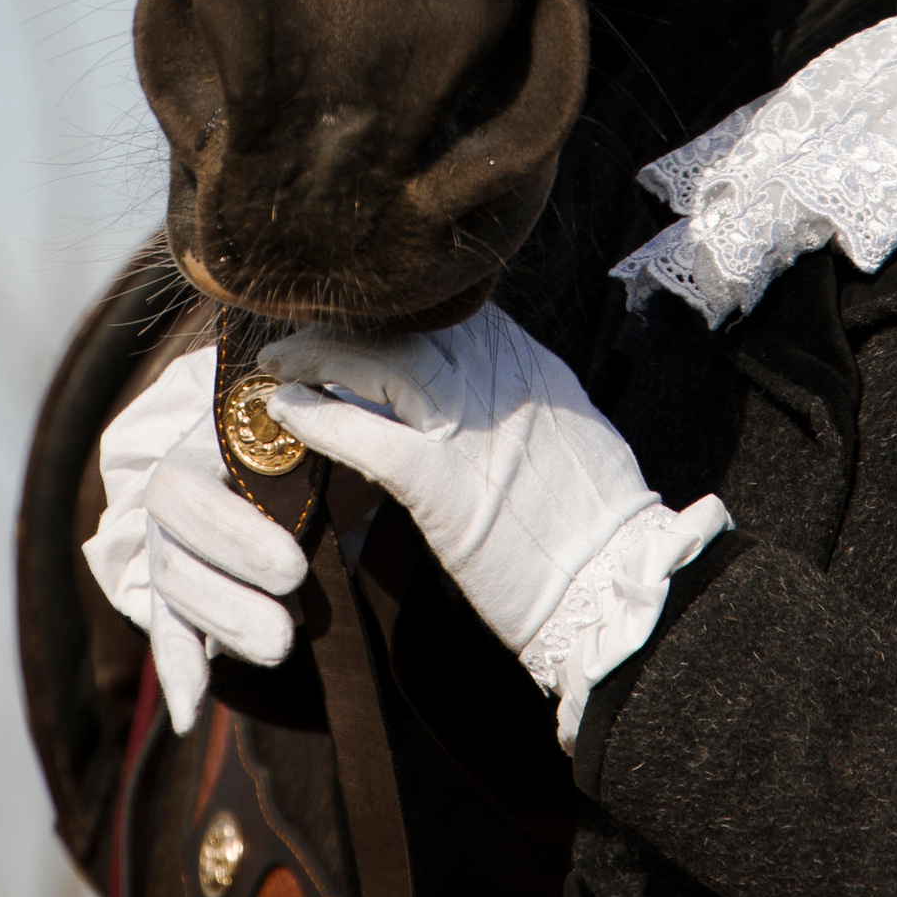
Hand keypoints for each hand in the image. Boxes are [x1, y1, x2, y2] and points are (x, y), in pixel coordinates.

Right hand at [83, 343, 308, 735]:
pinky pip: (169, 636)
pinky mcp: (182, 598)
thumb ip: (332, 422)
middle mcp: (177, 497)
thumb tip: (340, 421)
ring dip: (223, 628)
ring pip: (172, 593)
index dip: (232, 532)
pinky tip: (193, 716)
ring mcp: (174, 549)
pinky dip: (181, 673)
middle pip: (174, 551)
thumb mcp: (333, 420)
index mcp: (204, 446)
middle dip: (229, 594)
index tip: (296, 567)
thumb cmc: (330, 436)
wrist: (315, 457)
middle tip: (289, 630)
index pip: (184, 487)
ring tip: (281, 649)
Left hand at [262, 310, 727, 743]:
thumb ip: (517, 400)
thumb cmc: (596, 525)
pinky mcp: (444, 484)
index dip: (393, 312)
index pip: (450, 311)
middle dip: (346, 325)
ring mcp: (470, 429)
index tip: (355, 321)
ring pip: (380, 364)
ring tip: (279, 366)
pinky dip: (320, 418)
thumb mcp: (567, 433)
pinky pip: (367, 434)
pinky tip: (285, 411)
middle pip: (407, 324)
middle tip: (297, 337)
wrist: (617, 586)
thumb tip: (472, 393)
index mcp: (530, 367)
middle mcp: (500, 381)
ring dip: (318, 358)